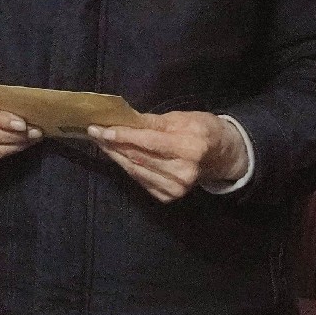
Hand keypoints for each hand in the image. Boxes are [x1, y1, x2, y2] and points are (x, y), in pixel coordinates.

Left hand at [88, 111, 247, 202]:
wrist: (221, 156)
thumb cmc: (202, 130)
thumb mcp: (183, 118)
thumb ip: (153, 122)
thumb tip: (124, 120)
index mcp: (190, 147)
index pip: (149, 142)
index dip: (123, 136)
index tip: (101, 129)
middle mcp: (183, 172)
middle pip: (139, 157)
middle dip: (113, 144)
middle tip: (94, 132)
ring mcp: (176, 188)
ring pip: (136, 170)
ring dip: (115, 156)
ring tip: (101, 142)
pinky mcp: (169, 196)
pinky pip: (140, 180)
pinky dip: (127, 167)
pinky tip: (118, 155)